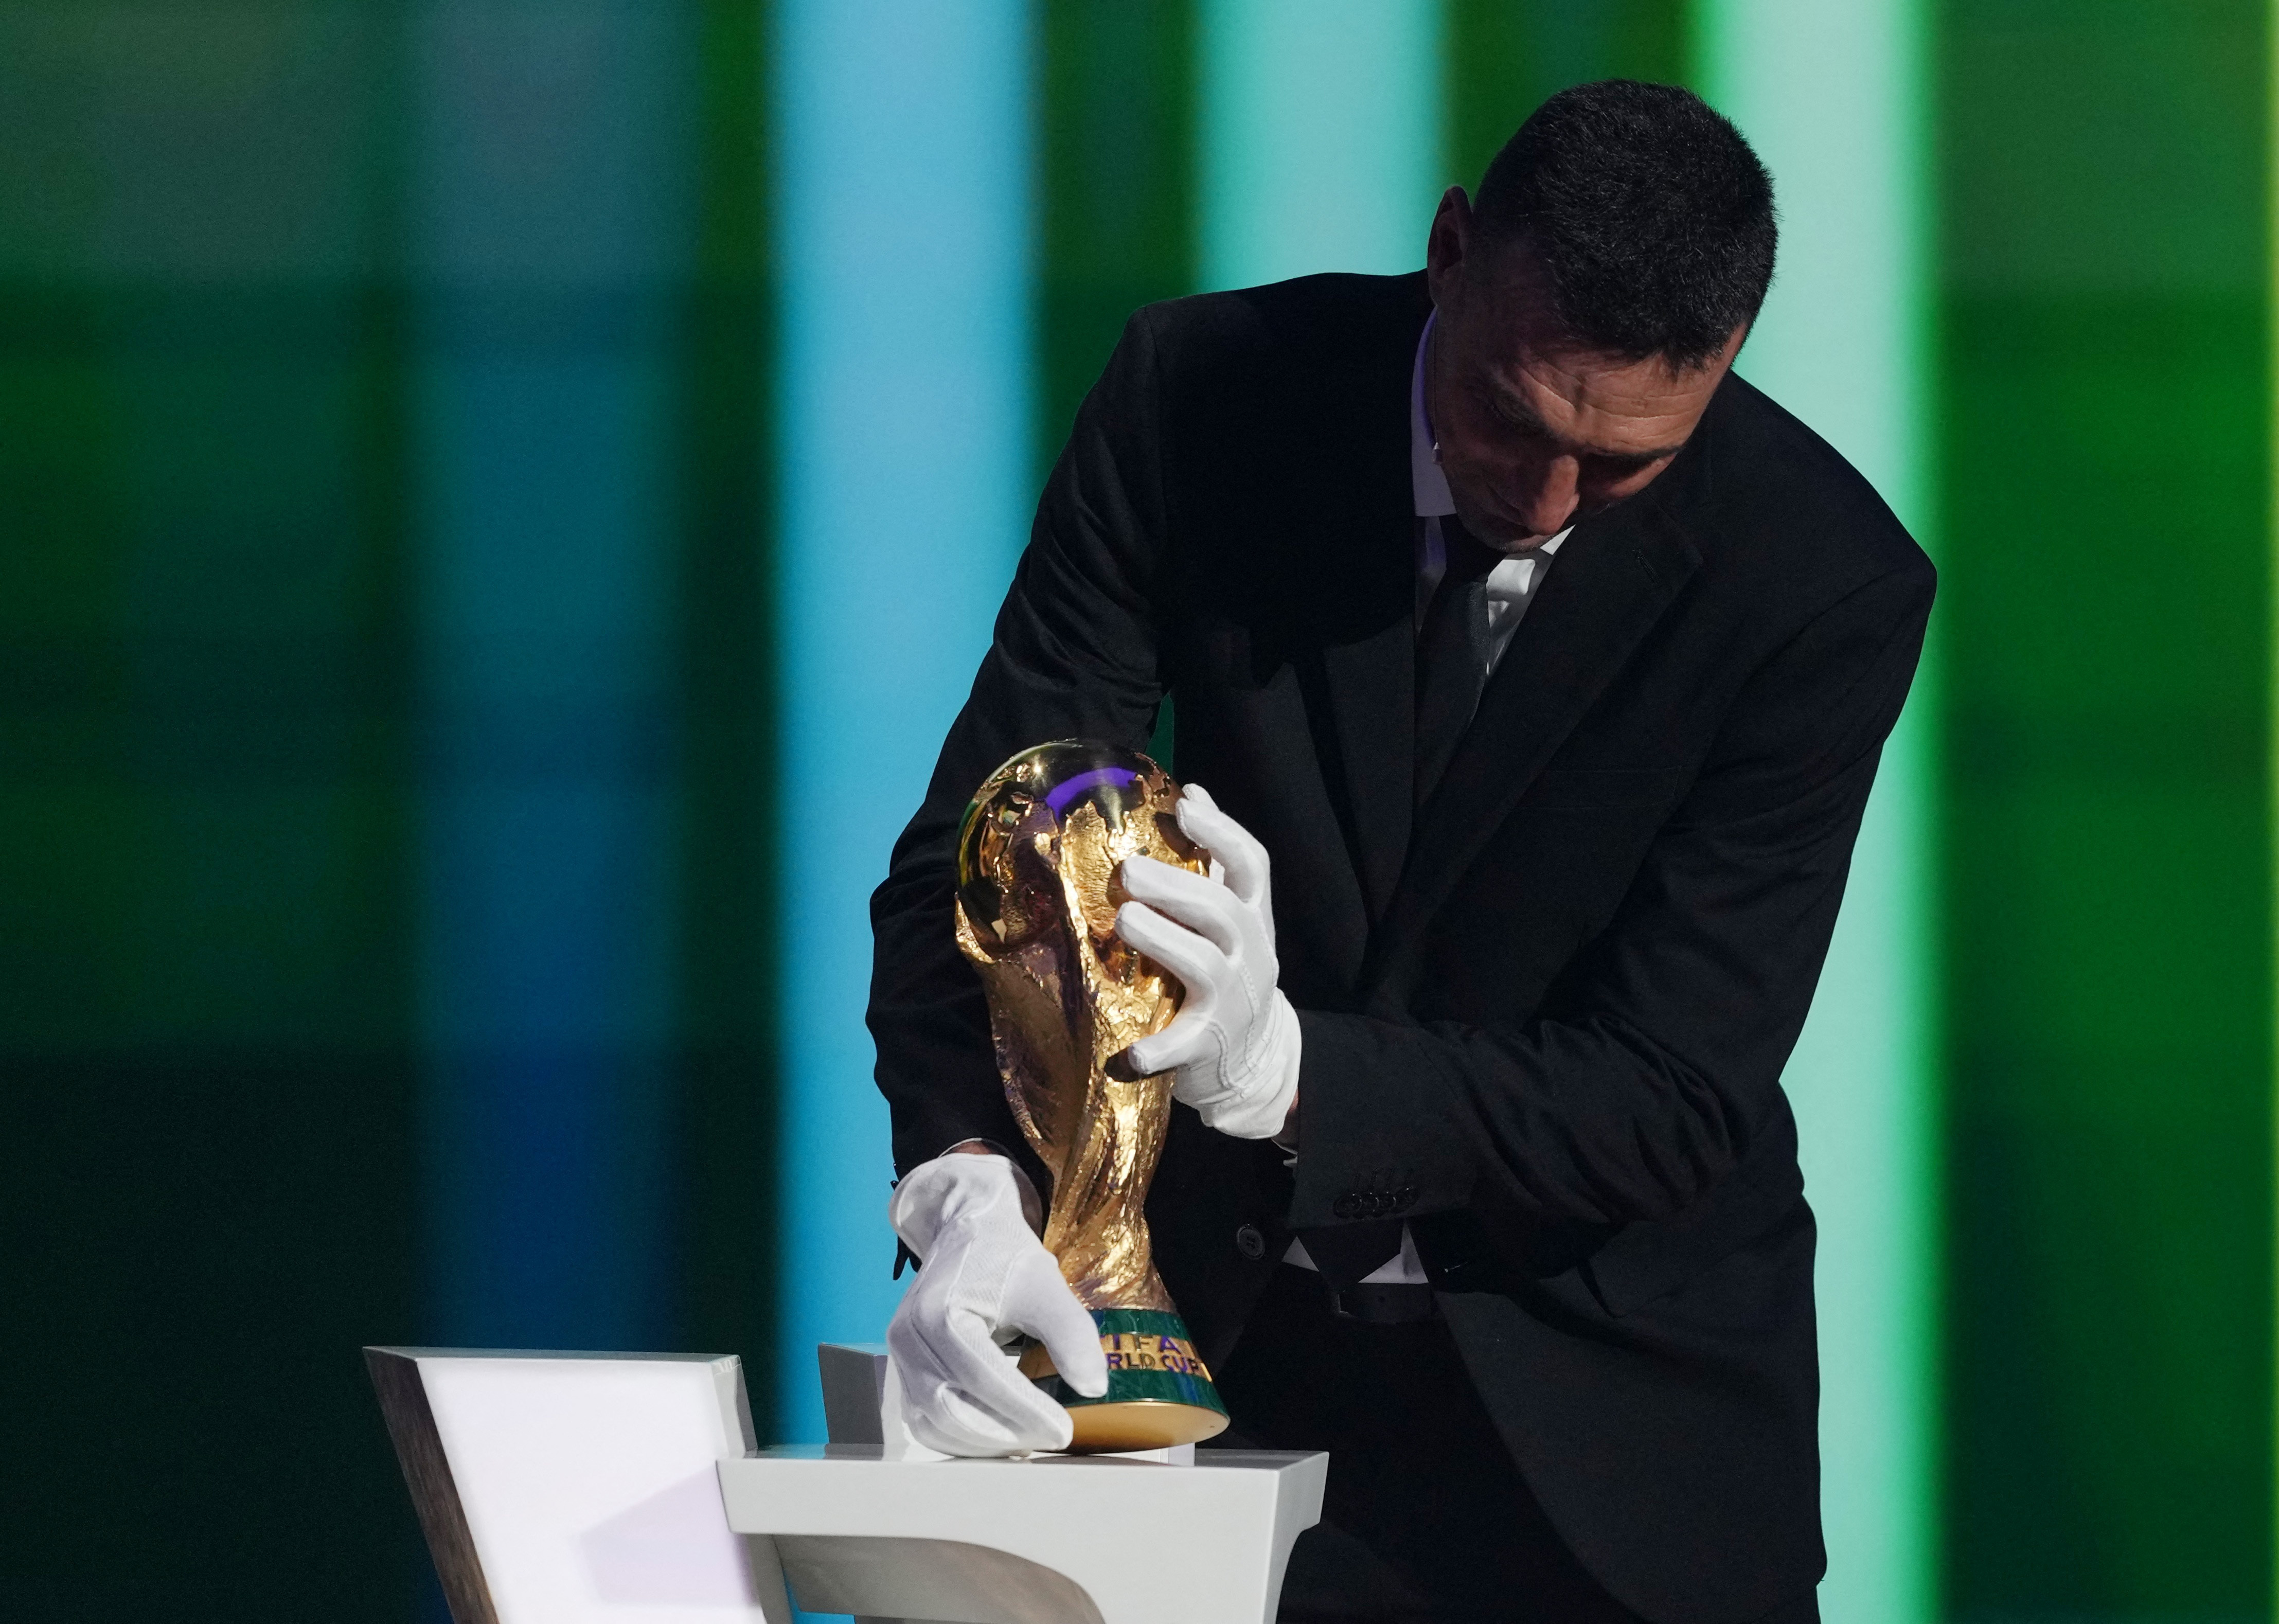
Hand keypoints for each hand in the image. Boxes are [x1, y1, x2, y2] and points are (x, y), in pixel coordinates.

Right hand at [885, 1152, 1108, 1455]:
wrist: (966, 1231)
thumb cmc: (1005, 1257)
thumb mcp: (1045, 1285)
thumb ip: (1070, 1333)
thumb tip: (1094, 1388)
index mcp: (939, 1313)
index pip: (984, 1378)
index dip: (1025, 1411)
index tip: (1064, 1431)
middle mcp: (909, 1338)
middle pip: (952, 1409)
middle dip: (1004, 1434)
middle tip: (1049, 1440)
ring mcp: (901, 1357)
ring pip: (935, 1423)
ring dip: (982, 1444)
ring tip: (1028, 1442)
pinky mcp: (904, 1370)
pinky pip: (923, 1420)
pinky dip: (960, 1438)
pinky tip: (998, 1436)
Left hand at [1117, 783, 1302, 1139]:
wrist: (1255, 1060)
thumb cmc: (1230, 972)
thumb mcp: (1234, 918)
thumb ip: (1217, 863)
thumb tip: (1194, 793)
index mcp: (1254, 919)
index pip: (1253, 867)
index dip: (1221, 832)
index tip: (1184, 805)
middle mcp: (1251, 955)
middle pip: (1221, 911)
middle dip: (1175, 886)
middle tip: (1129, 870)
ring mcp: (1233, 1001)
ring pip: (1204, 964)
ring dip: (1163, 941)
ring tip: (1124, 920)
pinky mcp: (1209, 1044)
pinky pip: (1184, 1044)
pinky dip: (1158, 1049)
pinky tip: (1130, 1053)